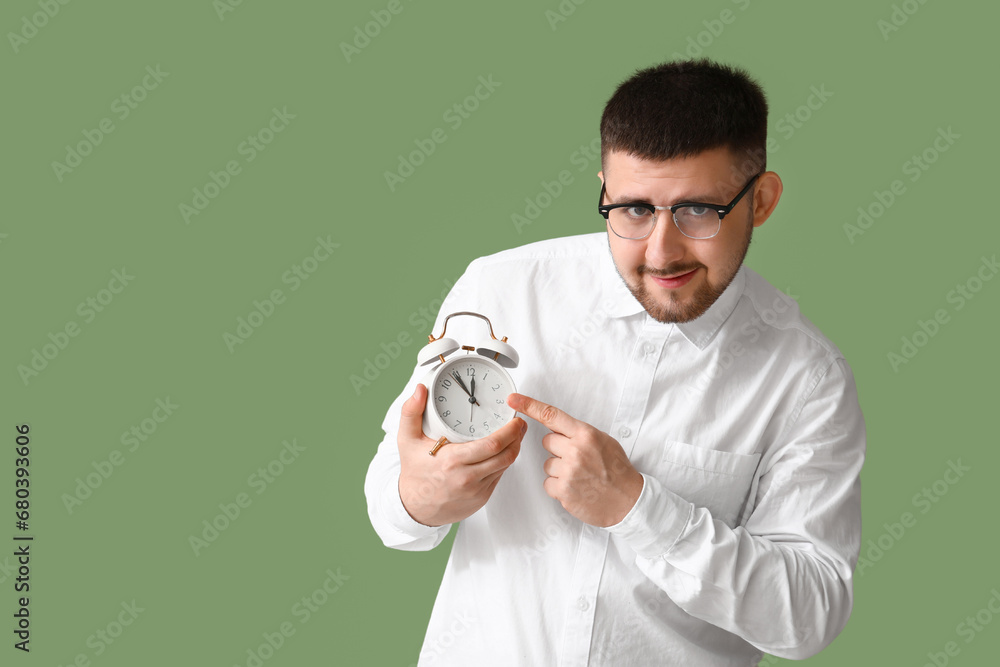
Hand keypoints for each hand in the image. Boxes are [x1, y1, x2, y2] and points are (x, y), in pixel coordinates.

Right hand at [397, 384, 525, 526]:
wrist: (415, 508)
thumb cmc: (414, 473)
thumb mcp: (407, 441)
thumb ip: (411, 412)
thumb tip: (419, 391)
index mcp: (452, 461)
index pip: (492, 445)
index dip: (510, 431)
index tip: (514, 419)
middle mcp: (467, 478)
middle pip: (506, 456)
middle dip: (517, 437)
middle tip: (519, 424)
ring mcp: (477, 490)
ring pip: (505, 466)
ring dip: (514, 449)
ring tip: (514, 435)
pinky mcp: (482, 498)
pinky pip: (499, 476)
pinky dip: (503, 462)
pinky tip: (501, 452)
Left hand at [507, 393, 642, 527]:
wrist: (628, 501)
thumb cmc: (617, 471)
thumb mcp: (604, 442)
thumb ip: (580, 434)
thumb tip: (561, 431)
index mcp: (586, 434)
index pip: (552, 415)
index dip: (529, 405)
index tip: (514, 399)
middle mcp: (575, 450)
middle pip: (547, 442)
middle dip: (558, 450)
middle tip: (578, 460)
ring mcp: (568, 471)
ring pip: (547, 464)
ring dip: (559, 471)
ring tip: (581, 477)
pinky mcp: (563, 490)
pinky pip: (548, 483)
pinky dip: (559, 487)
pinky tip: (576, 489)